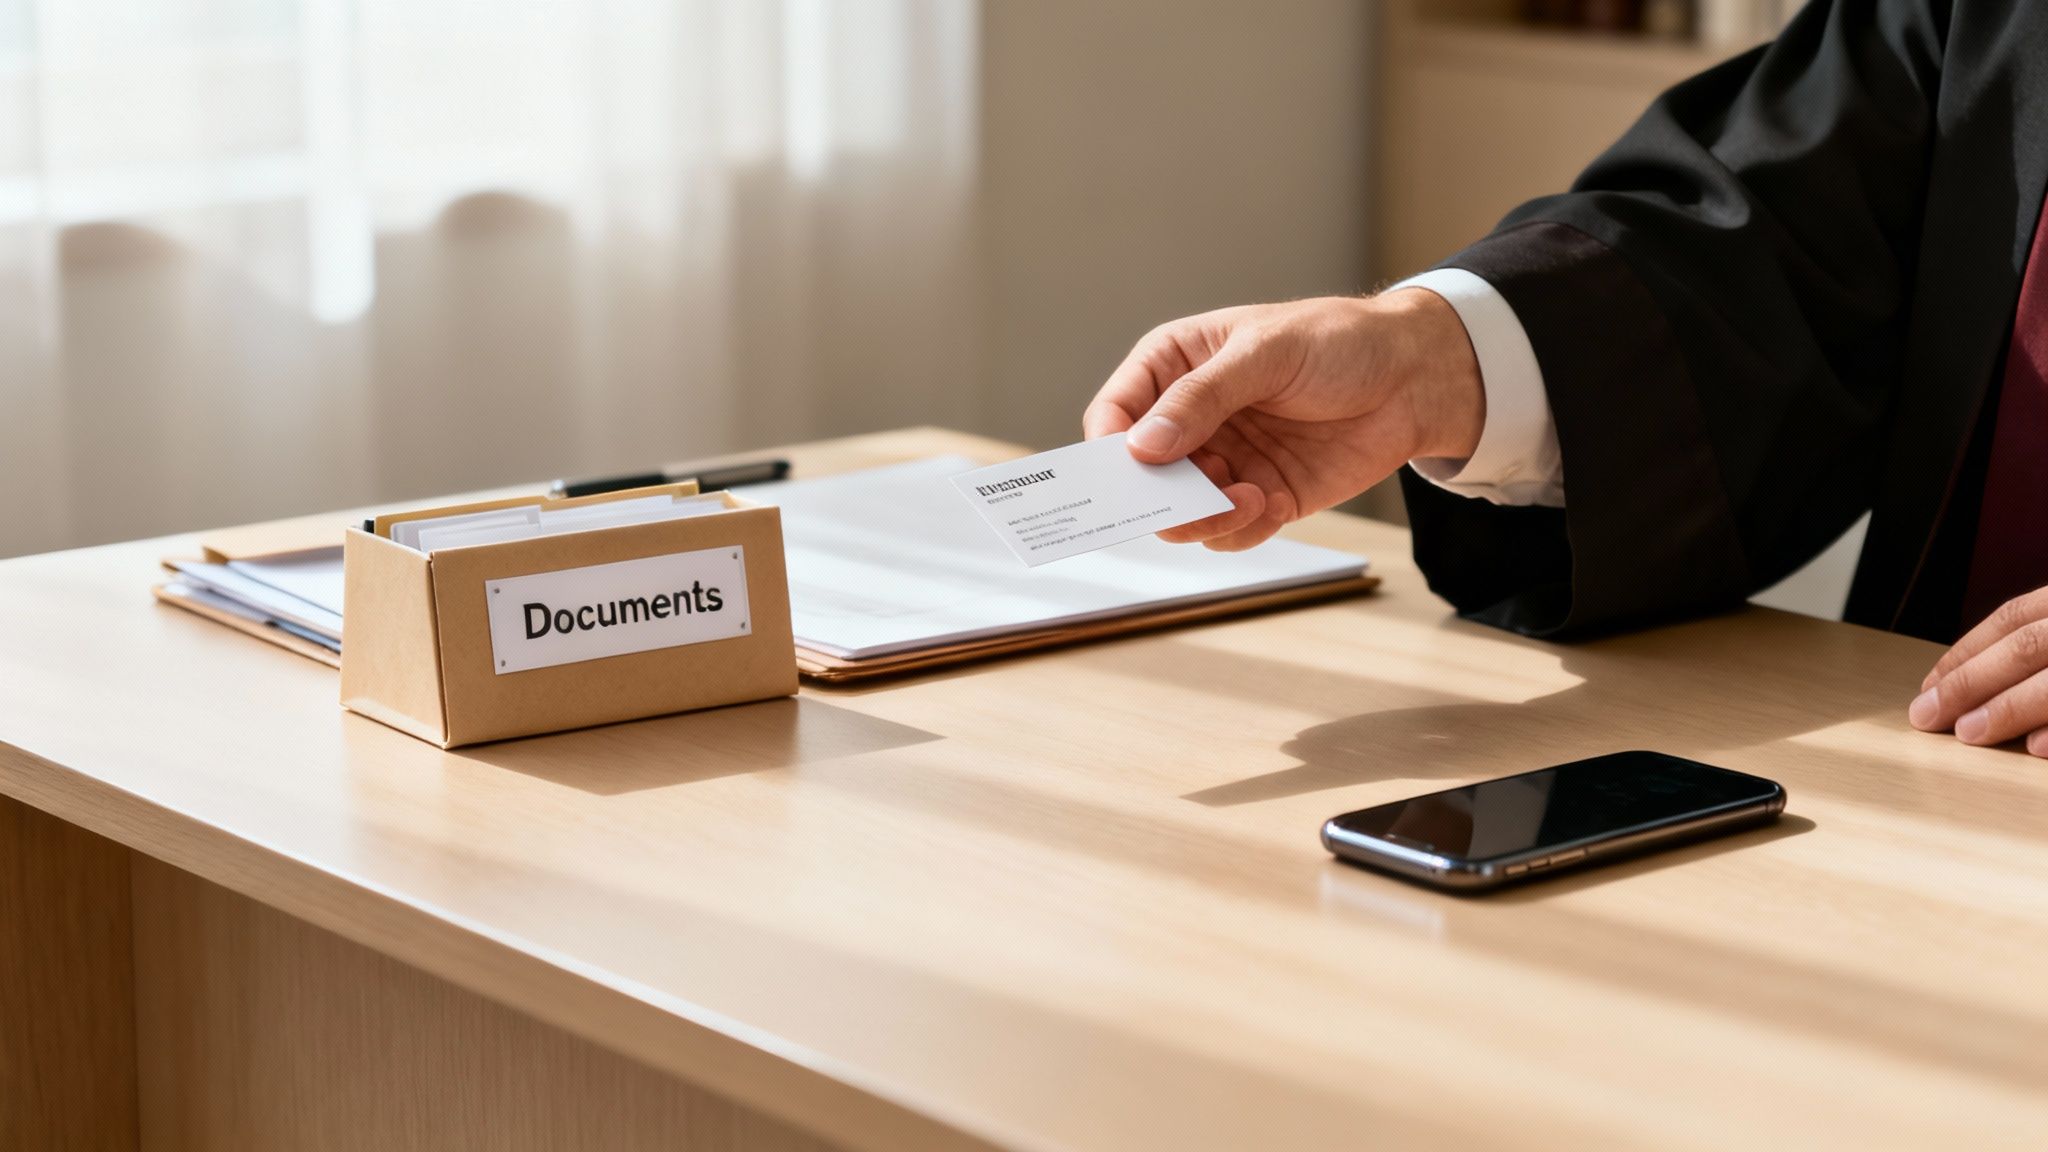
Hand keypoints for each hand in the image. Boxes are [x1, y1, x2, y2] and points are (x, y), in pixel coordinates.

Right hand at [1082, 291, 1485, 550]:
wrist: (1414, 378)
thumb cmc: (1339, 342)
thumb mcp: (1266, 352)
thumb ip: (1203, 397)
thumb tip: (1143, 446)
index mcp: (1174, 366)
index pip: (1115, 413)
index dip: (1109, 448)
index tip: (1126, 473)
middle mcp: (1190, 419)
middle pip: (1141, 476)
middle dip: (1160, 496)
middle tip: (1191, 501)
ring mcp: (1224, 460)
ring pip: (1180, 514)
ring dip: (1204, 519)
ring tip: (1247, 499)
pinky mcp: (1258, 496)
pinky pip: (1228, 532)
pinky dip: (1243, 528)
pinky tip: (1272, 503)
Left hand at [1909, 587, 2047, 756]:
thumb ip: (2038, 640)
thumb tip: (1968, 682)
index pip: (2013, 618)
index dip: (1965, 653)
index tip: (1928, 687)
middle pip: (2026, 646)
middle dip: (1971, 683)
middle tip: (1929, 716)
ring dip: (2008, 708)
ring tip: (1968, 733)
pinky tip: (2034, 749)